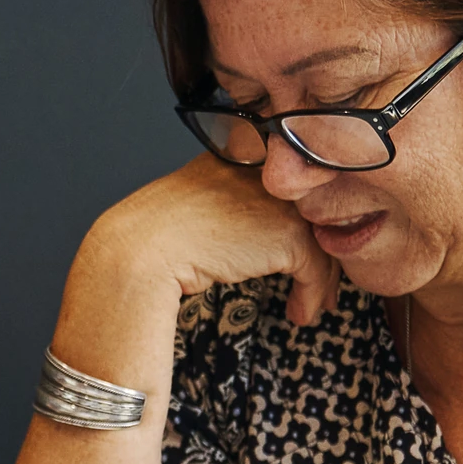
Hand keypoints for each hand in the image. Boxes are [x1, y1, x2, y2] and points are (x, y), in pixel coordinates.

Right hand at [73, 155, 346, 339]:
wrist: (140, 251)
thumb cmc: (154, 234)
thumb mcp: (198, 202)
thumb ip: (231, 201)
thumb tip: (255, 233)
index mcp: (240, 151)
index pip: (289, 181)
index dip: (302, 218)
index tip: (305, 248)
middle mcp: (267, 168)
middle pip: (312, 208)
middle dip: (319, 249)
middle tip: (321, 281)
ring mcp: (279, 198)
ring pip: (322, 238)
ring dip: (322, 278)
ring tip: (311, 304)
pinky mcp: (287, 232)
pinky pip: (316, 267)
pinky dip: (312, 295)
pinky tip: (300, 313)